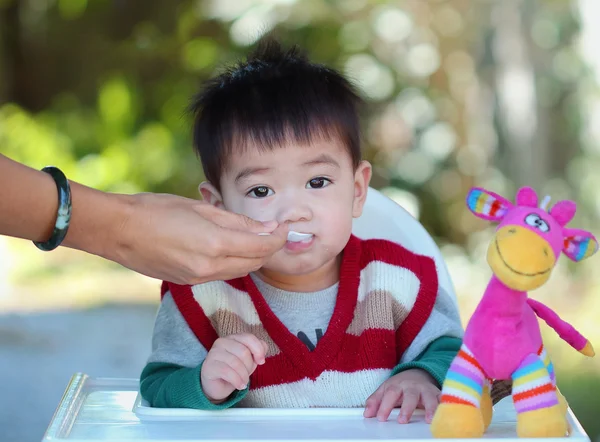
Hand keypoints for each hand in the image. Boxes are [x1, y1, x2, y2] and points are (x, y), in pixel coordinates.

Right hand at [107, 193, 287, 283]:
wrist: (118, 231)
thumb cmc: (155, 210)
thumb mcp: (200, 208)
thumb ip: (237, 221)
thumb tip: (266, 227)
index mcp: (215, 244)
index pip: (262, 246)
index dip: (278, 238)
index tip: (286, 228)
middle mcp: (210, 267)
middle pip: (255, 263)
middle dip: (269, 249)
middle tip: (274, 232)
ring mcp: (198, 278)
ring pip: (240, 271)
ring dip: (253, 258)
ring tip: (255, 238)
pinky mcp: (188, 282)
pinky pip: (222, 275)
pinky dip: (234, 263)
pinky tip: (230, 248)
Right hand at [200, 333, 267, 402]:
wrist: (217, 386)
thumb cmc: (234, 371)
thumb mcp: (249, 360)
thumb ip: (258, 350)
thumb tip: (263, 348)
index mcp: (233, 338)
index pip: (249, 338)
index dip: (258, 350)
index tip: (261, 362)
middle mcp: (222, 342)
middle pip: (243, 352)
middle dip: (249, 366)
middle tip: (247, 375)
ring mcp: (213, 353)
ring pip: (235, 363)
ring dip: (244, 376)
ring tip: (243, 382)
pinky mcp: (208, 366)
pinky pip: (227, 372)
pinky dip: (237, 381)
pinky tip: (239, 386)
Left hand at [363, 369, 439, 423]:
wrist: (417, 374)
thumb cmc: (399, 386)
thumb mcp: (384, 390)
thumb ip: (375, 401)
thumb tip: (367, 414)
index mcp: (398, 385)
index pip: (390, 394)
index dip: (385, 405)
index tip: (380, 418)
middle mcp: (413, 387)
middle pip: (410, 395)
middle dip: (407, 408)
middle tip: (402, 421)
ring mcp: (427, 390)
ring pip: (430, 397)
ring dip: (431, 408)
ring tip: (429, 420)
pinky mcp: (438, 395)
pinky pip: (444, 399)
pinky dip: (447, 406)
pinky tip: (446, 414)